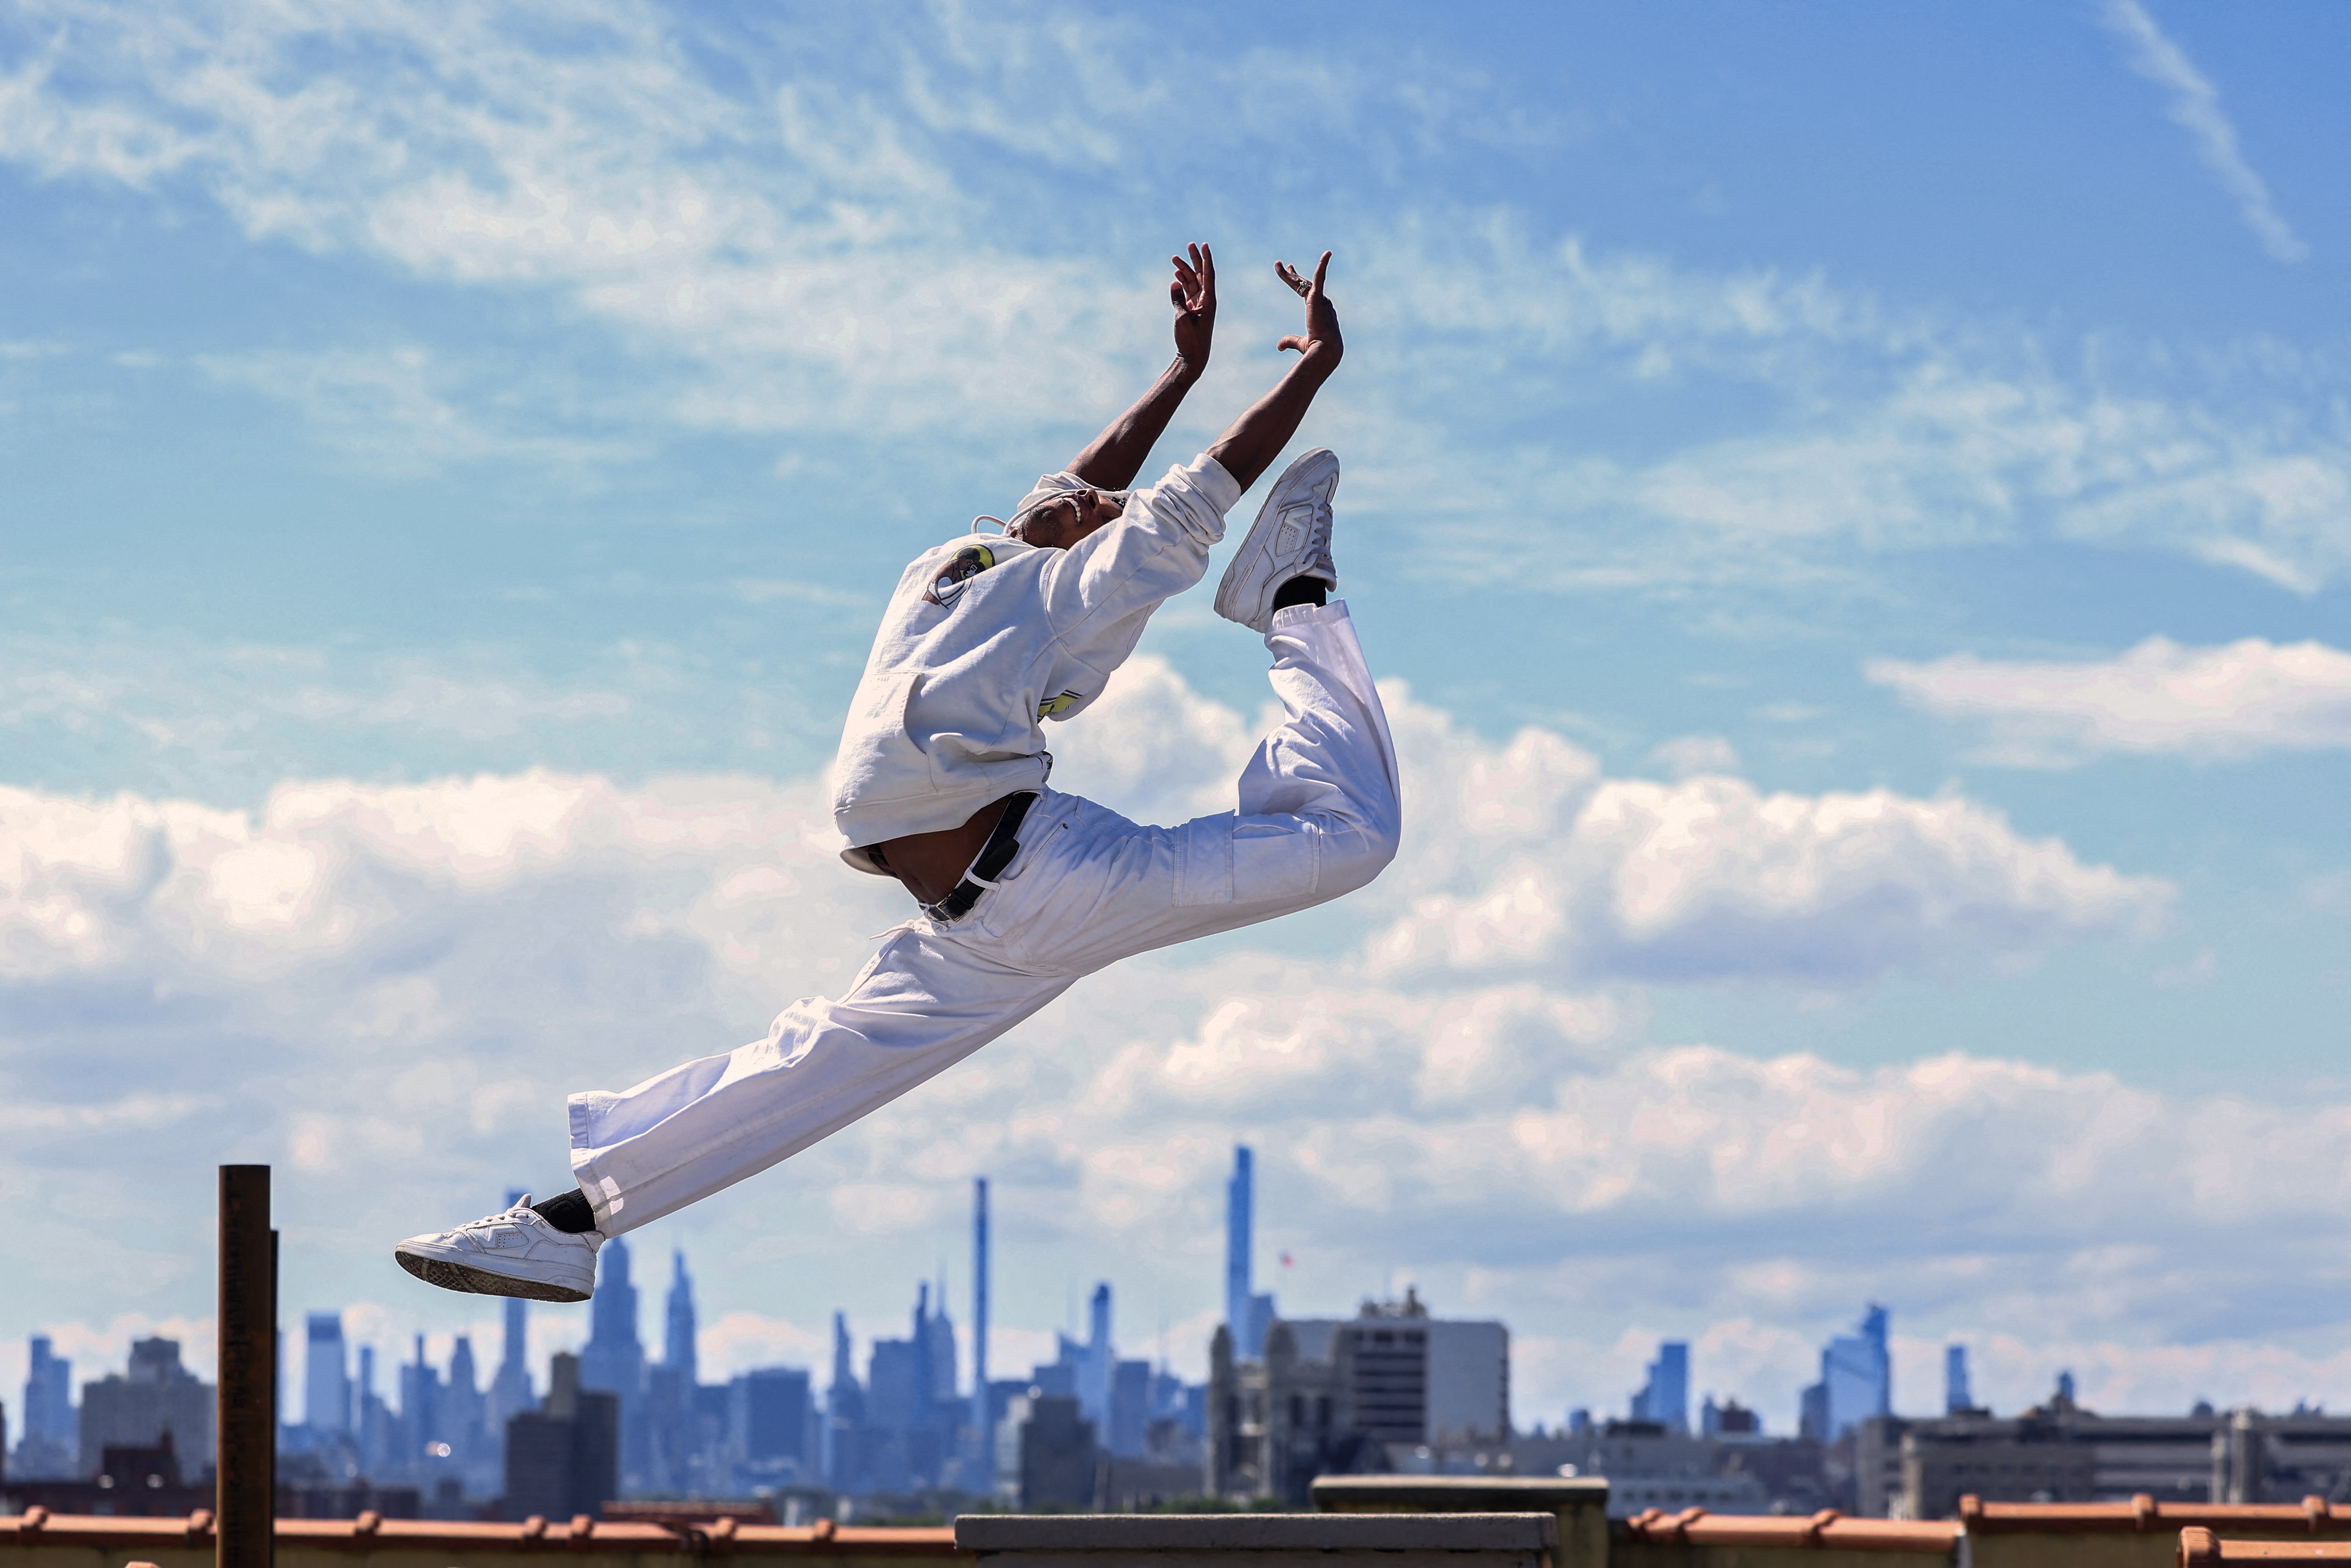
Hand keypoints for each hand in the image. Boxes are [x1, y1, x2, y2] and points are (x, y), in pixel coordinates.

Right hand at [1171, 242, 1215, 369]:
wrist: (1193, 356)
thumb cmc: (1191, 339)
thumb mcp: (1182, 318)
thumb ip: (1178, 299)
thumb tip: (1174, 282)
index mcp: (1209, 301)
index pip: (1208, 275)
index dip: (1206, 259)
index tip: (1204, 245)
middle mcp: (1206, 300)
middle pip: (1201, 274)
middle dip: (1195, 260)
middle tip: (1190, 244)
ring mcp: (1199, 304)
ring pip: (1192, 282)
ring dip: (1184, 271)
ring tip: (1175, 259)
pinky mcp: (1192, 309)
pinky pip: (1188, 291)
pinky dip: (1182, 283)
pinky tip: (1176, 275)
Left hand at [1275, 250, 1340, 363]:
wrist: (1325, 350)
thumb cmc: (1316, 348)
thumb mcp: (1300, 343)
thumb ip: (1290, 341)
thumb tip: (1279, 346)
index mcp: (1318, 310)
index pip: (1306, 292)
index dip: (1297, 283)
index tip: (1290, 272)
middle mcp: (1322, 302)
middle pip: (1304, 284)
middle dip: (1292, 275)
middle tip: (1284, 265)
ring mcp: (1321, 299)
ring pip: (1303, 282)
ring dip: (1288, 274)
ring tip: (1278, 264)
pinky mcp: (1319, 298)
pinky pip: (1320, 277)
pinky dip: (1323, 265)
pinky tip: (1327, 254)